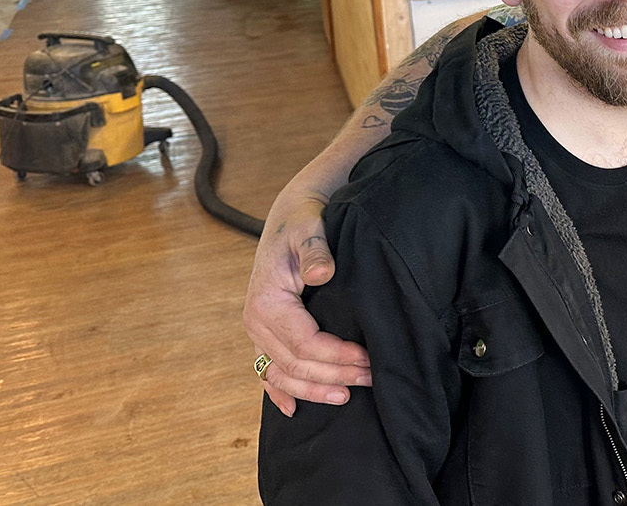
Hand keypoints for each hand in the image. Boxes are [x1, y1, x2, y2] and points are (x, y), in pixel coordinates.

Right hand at [244, 188, 370, 415]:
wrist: (289, 216)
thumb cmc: (302, 221)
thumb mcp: (309, 228)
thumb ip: (315, 251)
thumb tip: (322, 273)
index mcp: (266, 301)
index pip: (304, 343)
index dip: (337, 356)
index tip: (367, 358)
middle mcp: (256, 322)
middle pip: (296, 364)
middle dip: (334, 376)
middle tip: (371, 378)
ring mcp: (257, 331)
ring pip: (282, 374)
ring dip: (313, 391)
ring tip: (345, 397)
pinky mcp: (264, 333)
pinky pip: (267, 370)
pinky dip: (280, 392)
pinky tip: (292, 410)